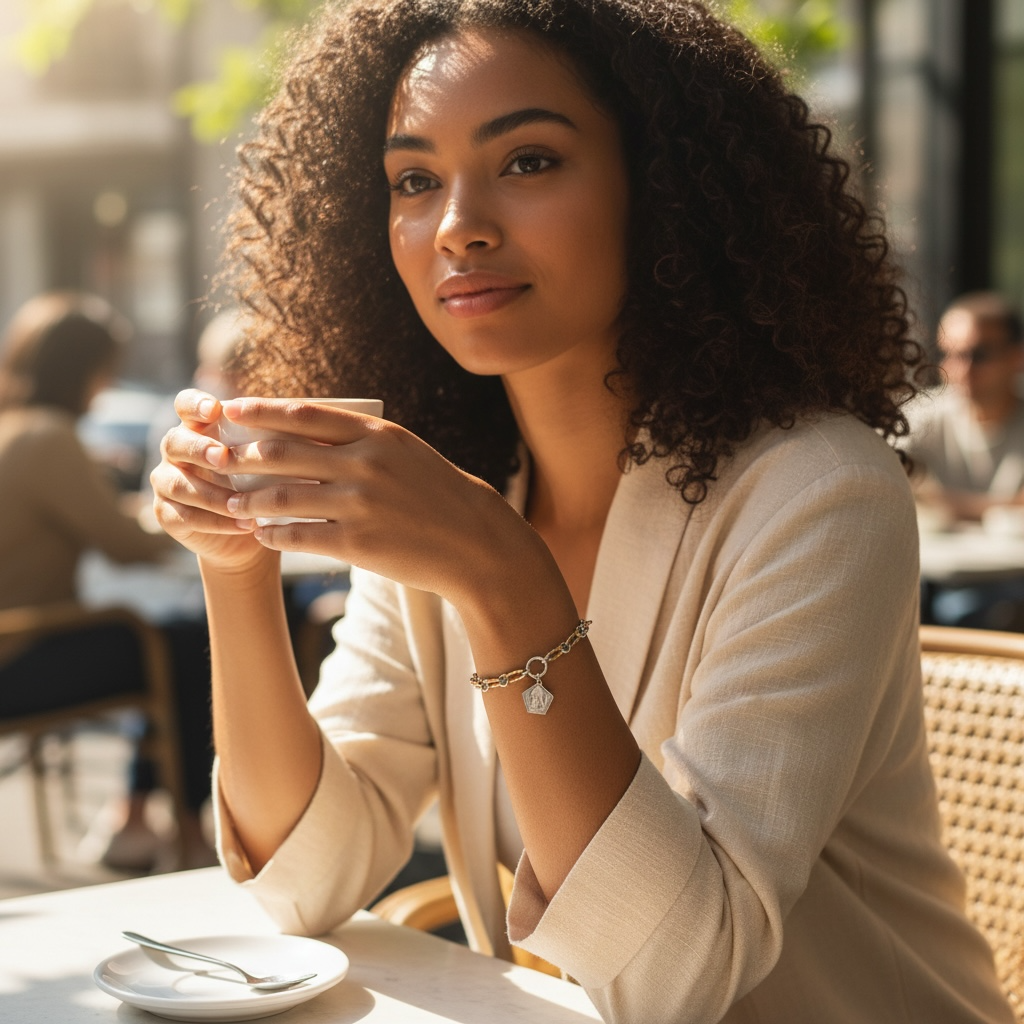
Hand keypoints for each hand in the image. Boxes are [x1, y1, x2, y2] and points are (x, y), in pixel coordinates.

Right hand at [150, 389, 267, 573]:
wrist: (252, 531)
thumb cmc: (266, 485)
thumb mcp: (274, 460)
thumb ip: (278, 438)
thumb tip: (320, 422)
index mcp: (199, 427)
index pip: (186, 404)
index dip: (195, 404)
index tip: (215, 410)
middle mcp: (177, 451)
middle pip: (175, 442)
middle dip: (199, 450)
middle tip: (223, 458)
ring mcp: (167, 483)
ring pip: (179, 484)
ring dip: (213, 495)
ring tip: (244, 503)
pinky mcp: (167, 515)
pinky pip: (186, 516)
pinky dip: (218, 521)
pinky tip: (246, 524)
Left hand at [214, 397, 548, 607]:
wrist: (474, 541)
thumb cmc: (437, 493)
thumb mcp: (404, 452)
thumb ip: (360, 440)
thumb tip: (305, 430)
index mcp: (377, 435)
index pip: (305, 414)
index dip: (261, 410)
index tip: (230, 409)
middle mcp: (365, 464)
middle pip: (284, 453)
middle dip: (242, 455)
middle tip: (216, 458)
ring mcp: (360, 504)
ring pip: (284, 497)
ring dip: (250, 500)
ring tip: (232, 504)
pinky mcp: (358, 543)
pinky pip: (300, 536)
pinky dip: (274, 534)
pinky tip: (261, 535)